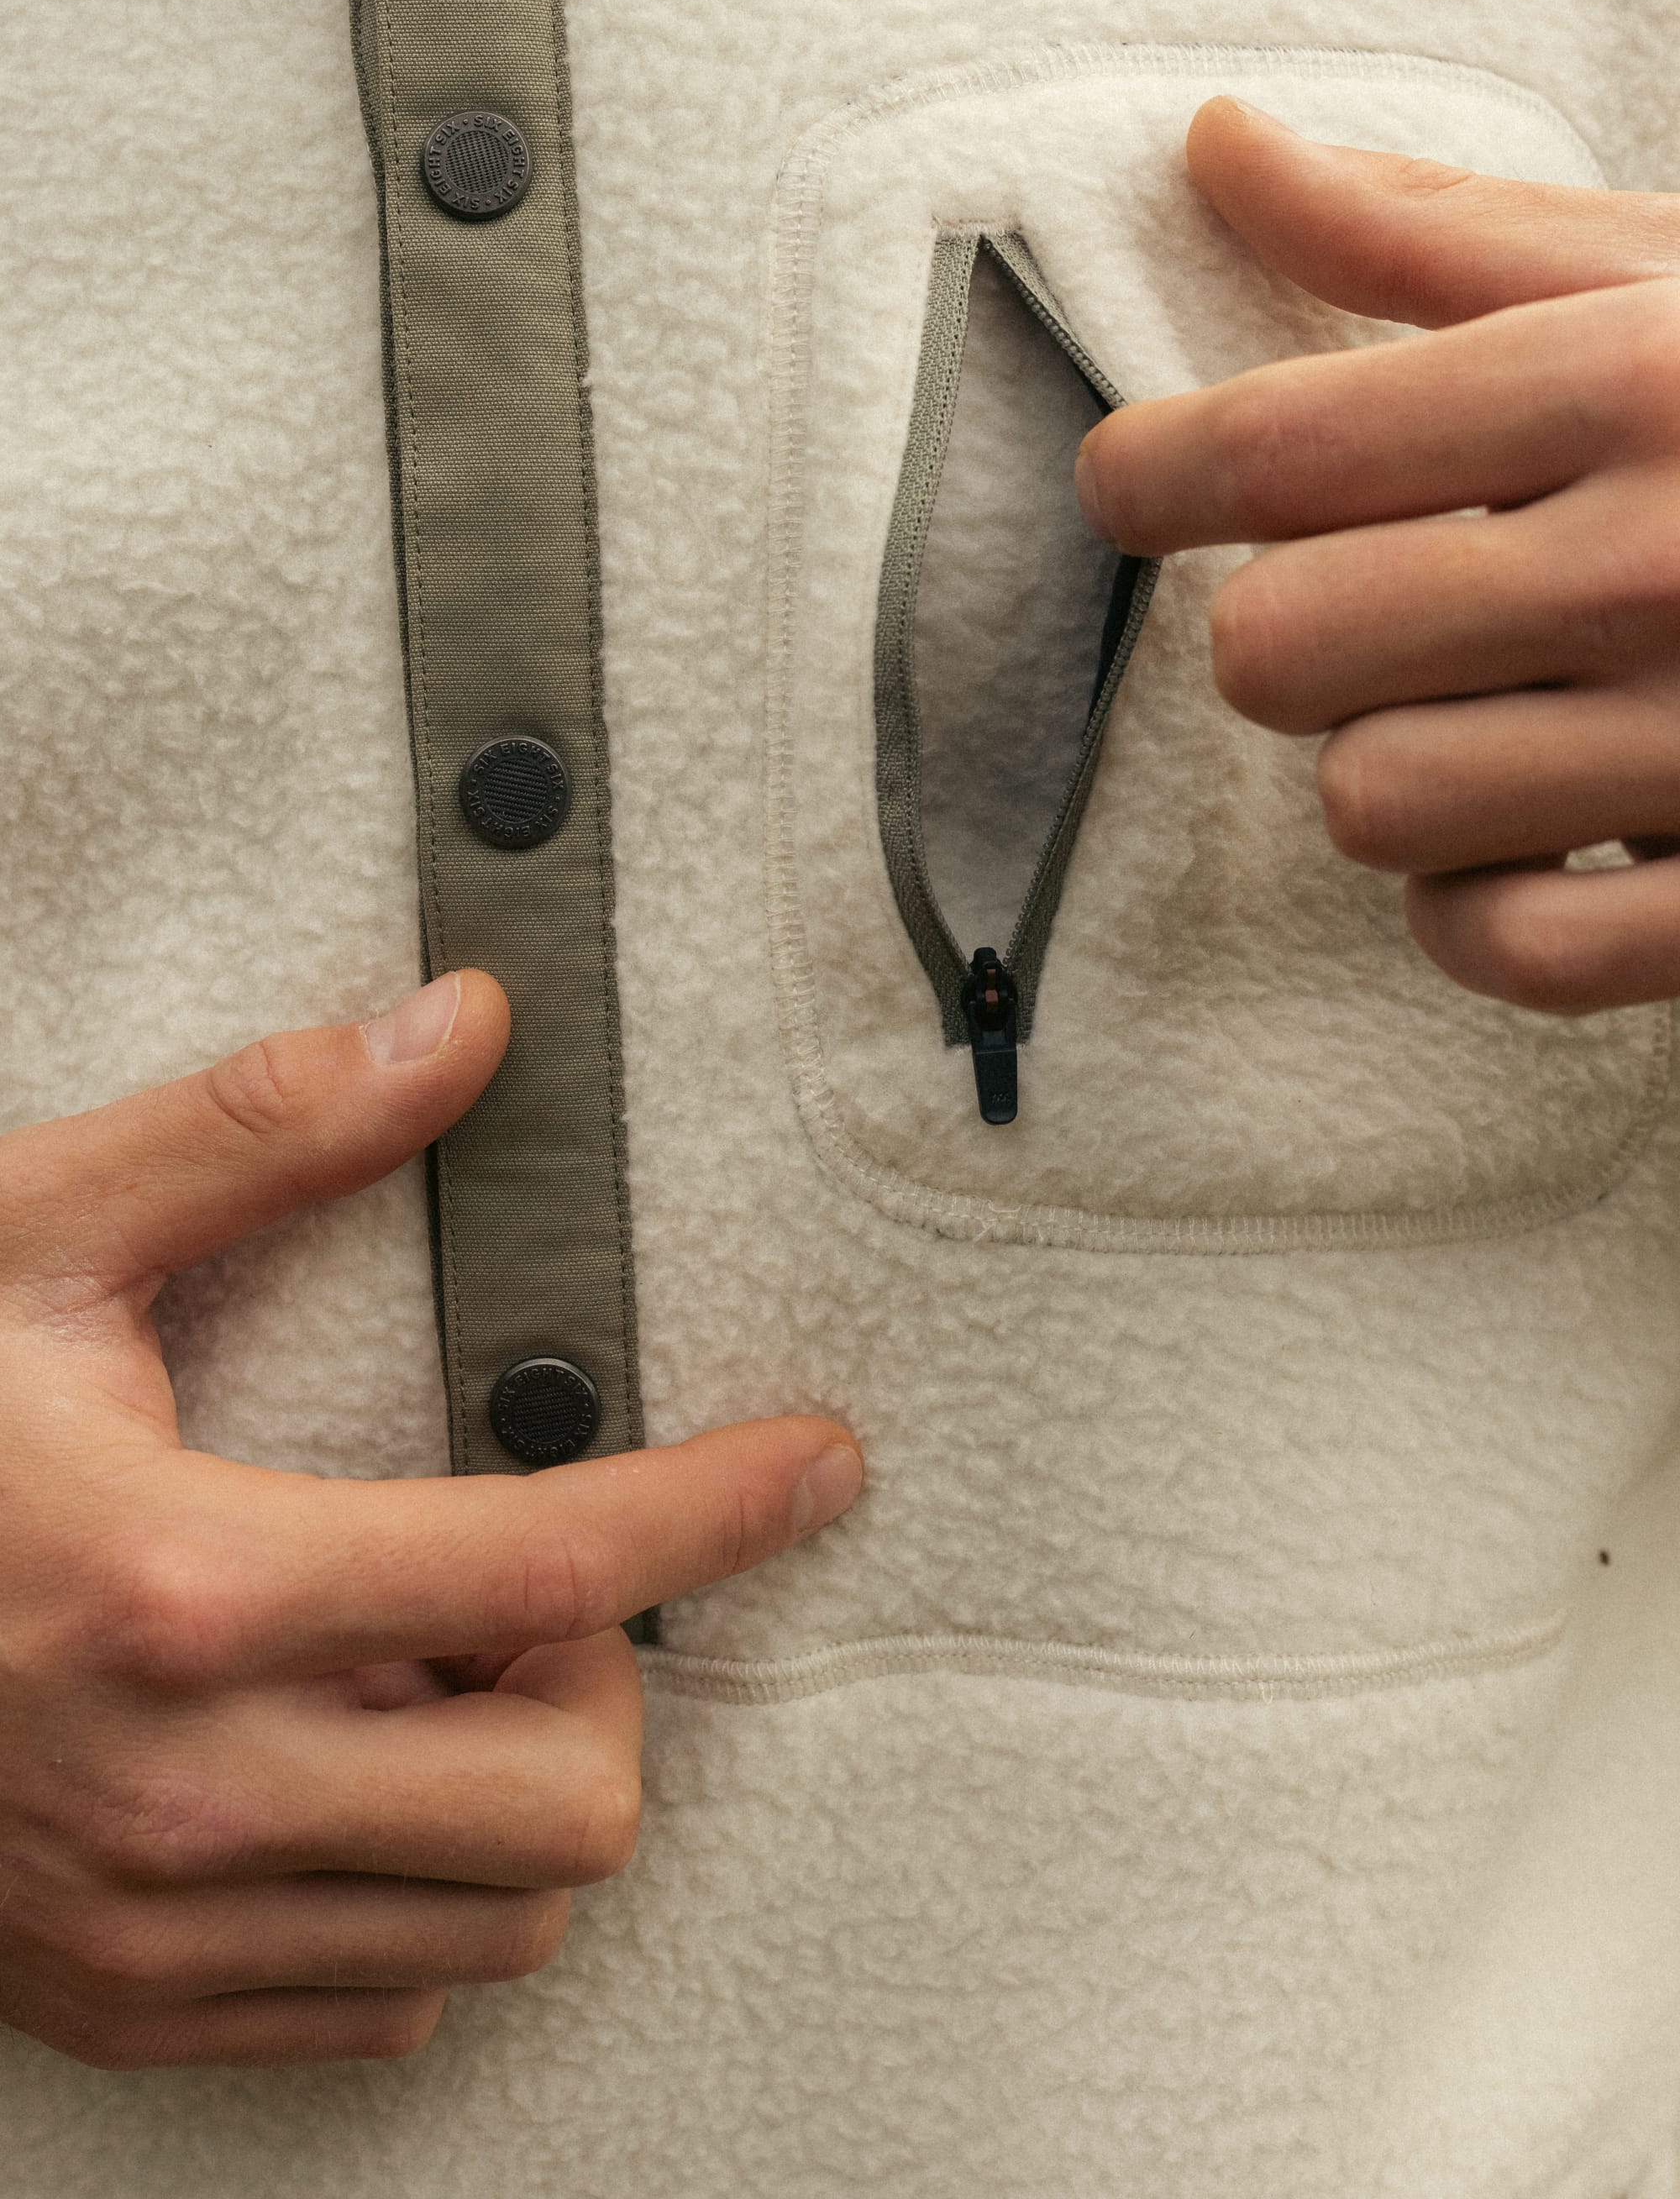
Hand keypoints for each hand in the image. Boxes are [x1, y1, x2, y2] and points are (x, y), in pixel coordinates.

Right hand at [0, 971, 861, 2069]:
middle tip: (526, 1582)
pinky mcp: (121, 2000)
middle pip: (571, 1803)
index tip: (812, 1463)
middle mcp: (185, 1793)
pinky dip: (426, 1888)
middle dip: (602, 1679)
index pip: (550, 1564)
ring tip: (420, 1665)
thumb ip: (257, 1130)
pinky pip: (389, 2002)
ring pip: (500, 1922)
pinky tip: (346, 1767)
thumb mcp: (31, 1240)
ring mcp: (151, 1927)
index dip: (720, 1505)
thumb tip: (455, 1031)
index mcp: (181, 1587)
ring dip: (518, 1783)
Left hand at [1075, 96, 1679, 1014]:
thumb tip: (1215, 147)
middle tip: (1363, 602)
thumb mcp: (1666, 278)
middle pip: (1282, 650)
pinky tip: (1528, 831)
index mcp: (1633, 384)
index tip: (1131, 481)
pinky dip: (1474, 902)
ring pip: (1367, 805)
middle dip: (1283, 630)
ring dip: (1385, 762)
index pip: (1282, 447)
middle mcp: (1667, 563)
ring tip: (1478, 710)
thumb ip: (1428, 232)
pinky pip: (1494, 947)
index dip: (1148, 473)